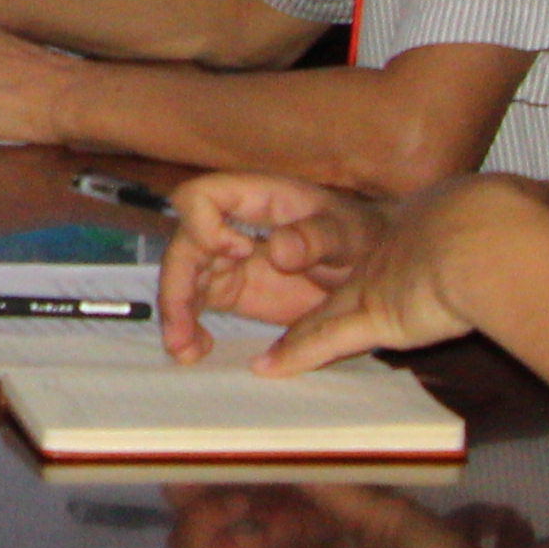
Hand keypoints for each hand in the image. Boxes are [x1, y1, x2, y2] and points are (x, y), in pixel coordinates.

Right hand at [158, 169, 389, 356]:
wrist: (373, 270)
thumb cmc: (364, 238)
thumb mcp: (351, 235)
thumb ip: (318, 238)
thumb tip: (276, 249)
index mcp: (258, 199)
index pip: (204, 196)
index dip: (204, 224)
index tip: (234, 252)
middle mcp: (232, 225)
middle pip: (184, 245)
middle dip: (177, 285)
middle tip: (183, 329)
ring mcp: (228, 259)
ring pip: (183, 279)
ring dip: (176, 313)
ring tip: (184, 350)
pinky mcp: (232, 290)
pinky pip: (196, 305)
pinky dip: (189, 328)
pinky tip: (195, 351)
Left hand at [240, 178, 531, 376]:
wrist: (496, 239)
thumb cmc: (515, 218)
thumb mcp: (516, 200)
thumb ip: (520, 206)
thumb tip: (543, 203)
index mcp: (426, 214)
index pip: (387, 230)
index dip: (373, 244)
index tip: (364, 251)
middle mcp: (390, 244)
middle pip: (341, 262)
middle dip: (311, 270)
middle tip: (283, 274)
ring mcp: (376, 280)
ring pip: (325, 305)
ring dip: (296, 325)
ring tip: (271, 336)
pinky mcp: (373, 315)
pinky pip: (324, 339)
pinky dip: (296, 354)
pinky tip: (269, 367)